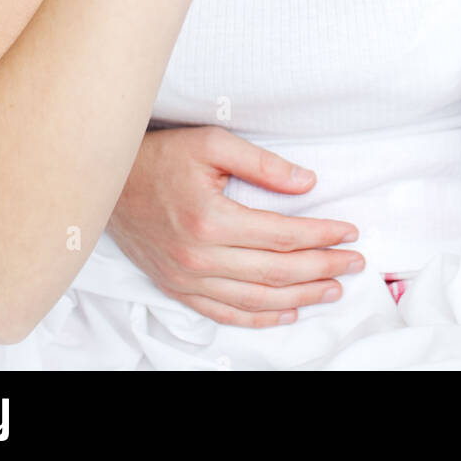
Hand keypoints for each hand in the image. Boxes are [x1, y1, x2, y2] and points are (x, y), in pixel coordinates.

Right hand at [106, 126, 365, 327]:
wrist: (106, 180)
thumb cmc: (161, 156)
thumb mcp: (213, 143)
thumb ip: (262, 164)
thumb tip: (307, 182)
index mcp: (211, 219)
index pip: (283, 235)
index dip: (322, 235)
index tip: (349, 232)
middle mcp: (199, 257)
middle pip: (276, 272)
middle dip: (322, 267)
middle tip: (354, 262)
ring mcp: (186, 278)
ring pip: (255, 300)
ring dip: (300, 297)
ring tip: (332, 288)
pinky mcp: (176, 287)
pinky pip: (224, 313)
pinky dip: (259, 318)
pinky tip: (286, 312)